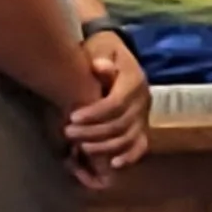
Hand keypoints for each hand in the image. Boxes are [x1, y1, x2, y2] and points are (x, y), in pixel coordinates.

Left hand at [64, 31, 149, 187]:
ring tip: (79, 147)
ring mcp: (143, 115)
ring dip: (103, 146)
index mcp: (134, 80)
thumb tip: (100, 65)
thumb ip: (101, 56)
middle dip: (93, 132)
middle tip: (67, 132)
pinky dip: (129, 157)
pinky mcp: (141, 127)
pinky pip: (140, 146)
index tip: (72, 117)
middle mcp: (143, 100)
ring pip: (128, 138)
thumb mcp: (100, 46)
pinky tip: (114, 164)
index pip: (117, 103)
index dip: (95, 113)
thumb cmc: (101, 52)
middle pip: (121, 124)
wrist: (113, 55)